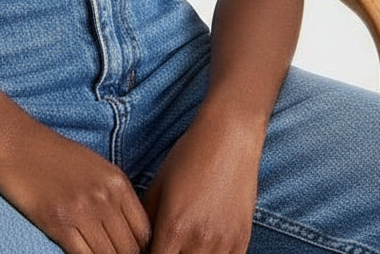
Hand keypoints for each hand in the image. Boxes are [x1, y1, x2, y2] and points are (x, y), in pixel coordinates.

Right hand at [0, 117, 152, 253]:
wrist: (14, 142)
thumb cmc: (51, 154)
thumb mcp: (93, 166)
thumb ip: (112, 194)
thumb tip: (127, 228)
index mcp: (116, 180)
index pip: (144, 230)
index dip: (140, 248)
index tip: (129, 252)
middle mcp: (104, 195)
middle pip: (129, 248)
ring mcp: (82, 210)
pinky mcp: (58, 222)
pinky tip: (79, 252)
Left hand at [140, 110, 262, 253]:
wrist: (229, 136)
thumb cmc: (190, 155)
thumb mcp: (159, 184)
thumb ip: (146, 220)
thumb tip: (138, 243)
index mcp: (173, 227)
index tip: (147, 250)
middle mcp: (199, 240)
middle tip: (166, 245)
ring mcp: (224, 242)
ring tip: (184, 246)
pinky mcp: (242, 240)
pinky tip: (204, 248)